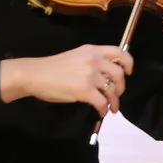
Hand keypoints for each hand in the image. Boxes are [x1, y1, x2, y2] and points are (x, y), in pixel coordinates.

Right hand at [1, 45, 130, 113]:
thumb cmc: (52, 68)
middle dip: (121, 87)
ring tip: (112, 108)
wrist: (35, 75)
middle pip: (119, 74)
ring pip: (112, 90)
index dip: (128, 63)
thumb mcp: (75, 57)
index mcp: (92, 50)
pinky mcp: (84, 90)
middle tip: (117, 94)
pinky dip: (104, 109)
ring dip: (115, 101)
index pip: (119, 52)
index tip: (128, 72)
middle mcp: (94, 60)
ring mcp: (89, 75)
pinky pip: (102, 102)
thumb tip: (104, 76)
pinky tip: (101, 112)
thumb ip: (91, 62)